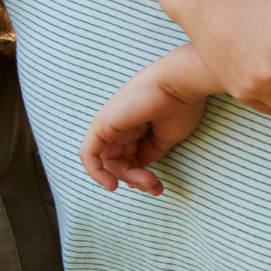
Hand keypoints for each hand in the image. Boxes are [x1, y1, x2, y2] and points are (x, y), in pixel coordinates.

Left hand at [79, 46, 212, 194]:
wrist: (181, 84)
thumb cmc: (181, 106)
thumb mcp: (167, 137)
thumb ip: (150, 153)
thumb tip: (141, 168)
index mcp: (136, 127)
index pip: (130, 158)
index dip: (141, 176)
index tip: (157, 185)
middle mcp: (120, 126)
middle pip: (118, 162)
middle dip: (135, 179)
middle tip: (154, 186)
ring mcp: (110, 125)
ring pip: (107, 162)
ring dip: (126, 177)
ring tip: (147, 181)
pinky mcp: (102, 125)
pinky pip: (90, 155)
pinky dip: (96, 172)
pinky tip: (112, 184)